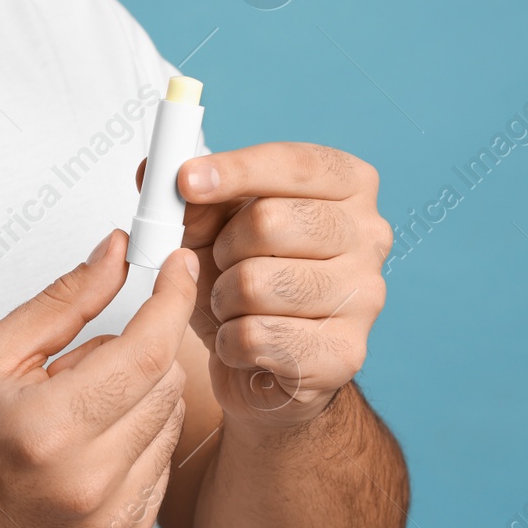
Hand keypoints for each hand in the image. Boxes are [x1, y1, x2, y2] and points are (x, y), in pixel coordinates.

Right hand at [0, 231, 198, 527]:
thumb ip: (65, 300)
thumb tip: (115, 256)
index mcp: (49, 428)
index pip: (146, 351)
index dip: (171, 299)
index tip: (177, 268)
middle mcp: (86, 481)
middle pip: (167, 382)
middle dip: (137, 351)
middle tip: (76, 364)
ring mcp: (108, 517)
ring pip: (171, 419)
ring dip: (138, 397)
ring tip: (75, 410)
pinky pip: (163, 463)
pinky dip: (138, 439)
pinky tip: (88, 444)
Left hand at [145, 143, 391, 430]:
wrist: (264, 364)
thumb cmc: (246, 281)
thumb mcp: (212, 227)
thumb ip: (190, 195)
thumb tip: (158, 169)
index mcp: (348, 185)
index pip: (295, 163)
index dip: (234, 170)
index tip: (186, 180)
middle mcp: (369, 235)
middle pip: (270, 221)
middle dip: (224, 246)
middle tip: (221, 263)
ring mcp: (364, 296)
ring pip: (257, 283)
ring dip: (223, 298)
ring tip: (232, 305)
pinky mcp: (345, 352)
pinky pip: (256, 336)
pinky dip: (230, 341)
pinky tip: (241, 342)